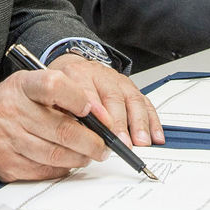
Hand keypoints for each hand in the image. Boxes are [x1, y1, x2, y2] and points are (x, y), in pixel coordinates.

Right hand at [0, 66, 107, 181]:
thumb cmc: (3, 104)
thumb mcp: (25, 86)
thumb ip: (58, 93)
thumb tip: (96, 114)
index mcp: (20, 86)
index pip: (53, 86)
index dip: (79, 99)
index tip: (94, 110)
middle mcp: (11, 111)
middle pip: (63, 129)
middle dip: (92, 141)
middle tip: (103, 145)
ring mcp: (7, 140)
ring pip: (57, 155)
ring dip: (81, 158)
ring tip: (89, 155)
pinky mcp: (6, 165)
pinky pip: (44, 171)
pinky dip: (62, 169)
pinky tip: (67, 162)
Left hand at [47, 53, 164, 148]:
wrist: (73, 67)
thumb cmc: (64, 87)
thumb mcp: (54, 94)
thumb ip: (61, 111)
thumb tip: (71, 136)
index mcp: (76, 75)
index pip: (85, 90)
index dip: (95, 108)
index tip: (101, 126)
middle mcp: (100, 76)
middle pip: (113, 98)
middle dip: (119, 122)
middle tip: (121, 142)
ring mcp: (118, 82)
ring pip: (132, 100)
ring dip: (138, 124)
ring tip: (140, 142)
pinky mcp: (131, 89)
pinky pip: (145, 104)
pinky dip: (152, 121)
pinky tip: (154, 136)